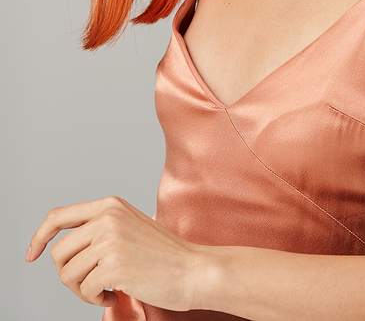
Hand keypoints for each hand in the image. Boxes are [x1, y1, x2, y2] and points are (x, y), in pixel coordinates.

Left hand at [26, 196, 199, 310]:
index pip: (58, 216)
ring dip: (82, 290)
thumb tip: (60, 246)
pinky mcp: (114, 265)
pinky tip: (117, 293)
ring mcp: (111, 240)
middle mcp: (108, 217)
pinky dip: (97, 299)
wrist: (193, 269)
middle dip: (68, 275)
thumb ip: (99, 228)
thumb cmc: (163, 254)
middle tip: (89, 285)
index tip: (32, 254)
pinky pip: (86, 290)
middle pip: (59, 252)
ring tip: (105, 289)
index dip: (39, 236)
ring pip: (68, 273)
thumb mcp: (129, 226)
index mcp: (110, 204)